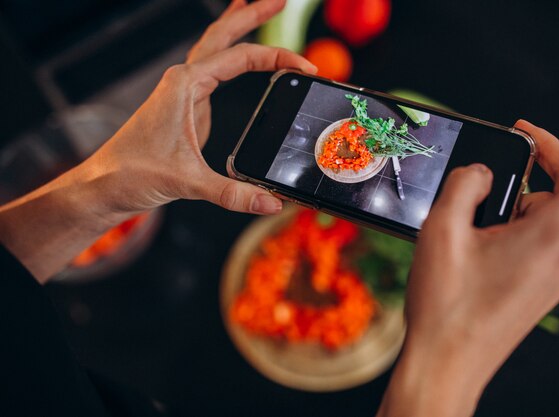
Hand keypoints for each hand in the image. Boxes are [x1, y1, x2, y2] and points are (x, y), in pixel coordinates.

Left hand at [87, 0, 314, 215]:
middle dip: (252, 15)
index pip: (240, 58)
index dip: (277, 58)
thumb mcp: (188, 182)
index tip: (304, 67)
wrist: (104, 185)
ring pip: (214, 48)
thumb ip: (232, 193)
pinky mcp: (184, 107)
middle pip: (222, 35)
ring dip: (236, 28)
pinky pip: (210, 70)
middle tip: (279, 2)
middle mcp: (183, 81)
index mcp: (184, 85)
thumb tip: (271, 202)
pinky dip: (227, 55)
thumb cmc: (131, 173)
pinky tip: (235, 58)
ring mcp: (183, 92)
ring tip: (255, 9)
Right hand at [378, 97, 558, 416]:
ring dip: (529, 190)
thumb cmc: (447, 304)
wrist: (448, 364)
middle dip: (550, 155)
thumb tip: (481, 173)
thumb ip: (465, 183)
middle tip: (517, 138)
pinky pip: (547, 234)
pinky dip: (524, 216)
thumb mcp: (443, 228)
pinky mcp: (546, 283)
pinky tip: (485, 224)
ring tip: (484, 194)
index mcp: (556, 234)